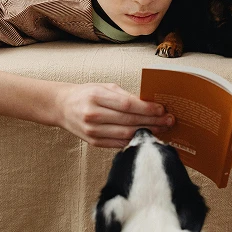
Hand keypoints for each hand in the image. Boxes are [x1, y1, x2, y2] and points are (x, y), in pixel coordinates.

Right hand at [55, 82, 173, 147]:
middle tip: (169, 121)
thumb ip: (124, 96)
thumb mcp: (104, 87)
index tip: (162, 109)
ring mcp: (92, 131)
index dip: (146, 108)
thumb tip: (149, 104)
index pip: (126, 105)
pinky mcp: (93, 142)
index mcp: (96, 97)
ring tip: (162, 129)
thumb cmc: (86, 94)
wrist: (62, 107)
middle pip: (129, 121)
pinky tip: (146, 137)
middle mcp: (93, 115)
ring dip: (147, 133)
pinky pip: (118, 144)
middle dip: (152, 121)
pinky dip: (134, 141)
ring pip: (125, 135)